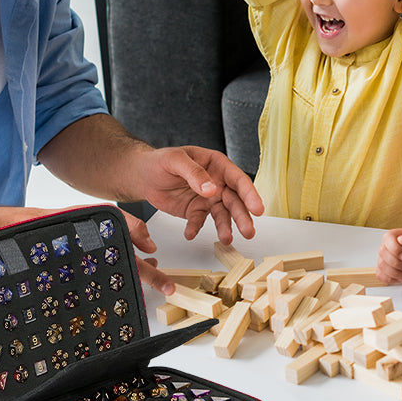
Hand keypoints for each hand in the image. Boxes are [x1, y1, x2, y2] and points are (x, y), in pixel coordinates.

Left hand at [137, 146, 263, 243]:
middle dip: (242, 216)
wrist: (143, 175)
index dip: (250, 194)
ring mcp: (208, 198)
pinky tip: (190, 233)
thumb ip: (194, 173)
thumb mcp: (175, 160)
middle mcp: (217, 183)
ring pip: (222, 214)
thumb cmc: (161, 161)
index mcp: (217, 165)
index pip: (238, 180)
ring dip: (225, 227)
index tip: (257, 209)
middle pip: (235, 201)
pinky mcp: (195, 211)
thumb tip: (211, 189)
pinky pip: (199, 221)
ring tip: (227, 239)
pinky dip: (195, 228)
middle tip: (248, 231)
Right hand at [376, 228, 401, 283]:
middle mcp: (389, 245)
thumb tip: (401, 238)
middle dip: (396, 263)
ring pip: (381, 265)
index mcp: (396, 235)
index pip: (388, 239)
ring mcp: (386, 258)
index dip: (395, 249)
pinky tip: (401, 278)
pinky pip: (381, 275)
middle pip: (382, 253)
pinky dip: (390, 279)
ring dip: (395, 273)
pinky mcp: (387, 269)